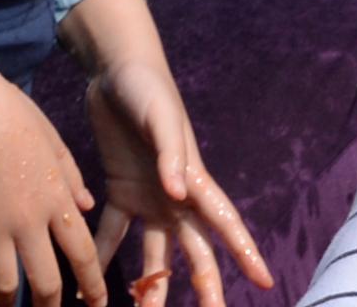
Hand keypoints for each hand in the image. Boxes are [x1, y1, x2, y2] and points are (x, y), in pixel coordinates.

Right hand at [0, 71, 107, 306]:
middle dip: (49, 306)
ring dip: (8, 303)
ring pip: (5, 283)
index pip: (83, 254)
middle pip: (47, 281)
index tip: (98, 306)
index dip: (93, 286)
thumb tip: (87, 207)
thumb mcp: (51, 139)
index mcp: (56, 198)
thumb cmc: (9, 111)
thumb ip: (71, 176)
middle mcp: (28, 219)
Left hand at [84, 54, 274, 303]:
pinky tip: (91, 283)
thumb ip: (171, 155)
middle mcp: (177, 199)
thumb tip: (180, 193)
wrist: (114, 71)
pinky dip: (105, 255)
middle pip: (195, 252)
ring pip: (155, 254)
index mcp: (194, 181)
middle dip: (205, 287)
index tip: (265, 282)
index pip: (225, 223)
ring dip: (151, 285)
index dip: (245, 252)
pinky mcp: (120, 191)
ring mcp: (150, 199)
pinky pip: (113, 233)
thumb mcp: (161, 117)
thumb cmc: (148, 89)